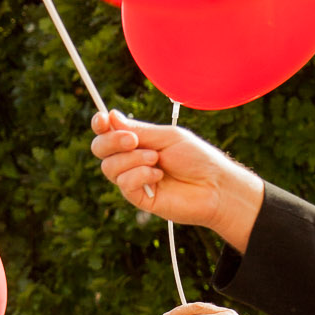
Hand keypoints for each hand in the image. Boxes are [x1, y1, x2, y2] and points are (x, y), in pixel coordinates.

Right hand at [89, 109, 263, 250]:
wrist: (213, 186)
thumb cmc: (196, 159)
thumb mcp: (167, 137)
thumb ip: (139, 130)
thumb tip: (112, 117)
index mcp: (138, 141)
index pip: (108, 132)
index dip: (100, 125)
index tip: (102, 119)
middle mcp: (132, 160)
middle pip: (101, 150)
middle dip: (112, 141)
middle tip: (133, 140)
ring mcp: (134, 179)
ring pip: (109, 167)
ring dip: (134, 159)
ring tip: (157, 160)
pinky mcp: (138, 198)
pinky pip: (124, 183)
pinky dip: (141, 175)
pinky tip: (159, 176)